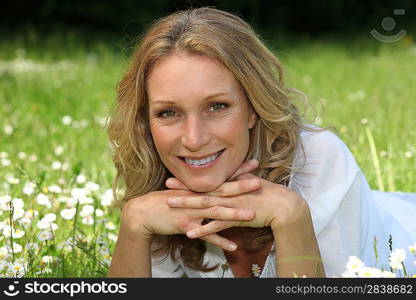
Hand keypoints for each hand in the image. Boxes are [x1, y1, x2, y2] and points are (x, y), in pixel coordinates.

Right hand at [120, 182, 258, 251]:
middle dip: (240, 187)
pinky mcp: (186, 225)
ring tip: (252, 216)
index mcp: (197, 188)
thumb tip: (211, 187)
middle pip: (221, 191)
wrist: (142, 212)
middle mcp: (195, 197)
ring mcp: (191, 211)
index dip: (237, 171)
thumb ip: (197, 189)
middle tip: (258, 183)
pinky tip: (233, 246)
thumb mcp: (181, 191)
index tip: (253, 164)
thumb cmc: (162, 201)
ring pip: (215, 212)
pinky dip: (219, 240)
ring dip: (234, 214)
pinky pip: (205, 235)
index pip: (220, 177)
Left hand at [165, 164, 308, 239]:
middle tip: (166, 187)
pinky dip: (203, 229)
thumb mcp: (251, 183)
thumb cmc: (270, 194)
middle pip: (202, 190)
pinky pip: (216, 226)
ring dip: (188, 206)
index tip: (176, 176)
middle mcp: (228, 193)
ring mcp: (231, 205)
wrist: (284, 206)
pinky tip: (189, 233)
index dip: (190, 180)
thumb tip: (232, 176)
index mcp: (231, 184)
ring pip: (205, 206)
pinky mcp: (236, 218)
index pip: (207, 181)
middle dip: (183, 189)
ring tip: (170, 206)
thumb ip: (239, 180)